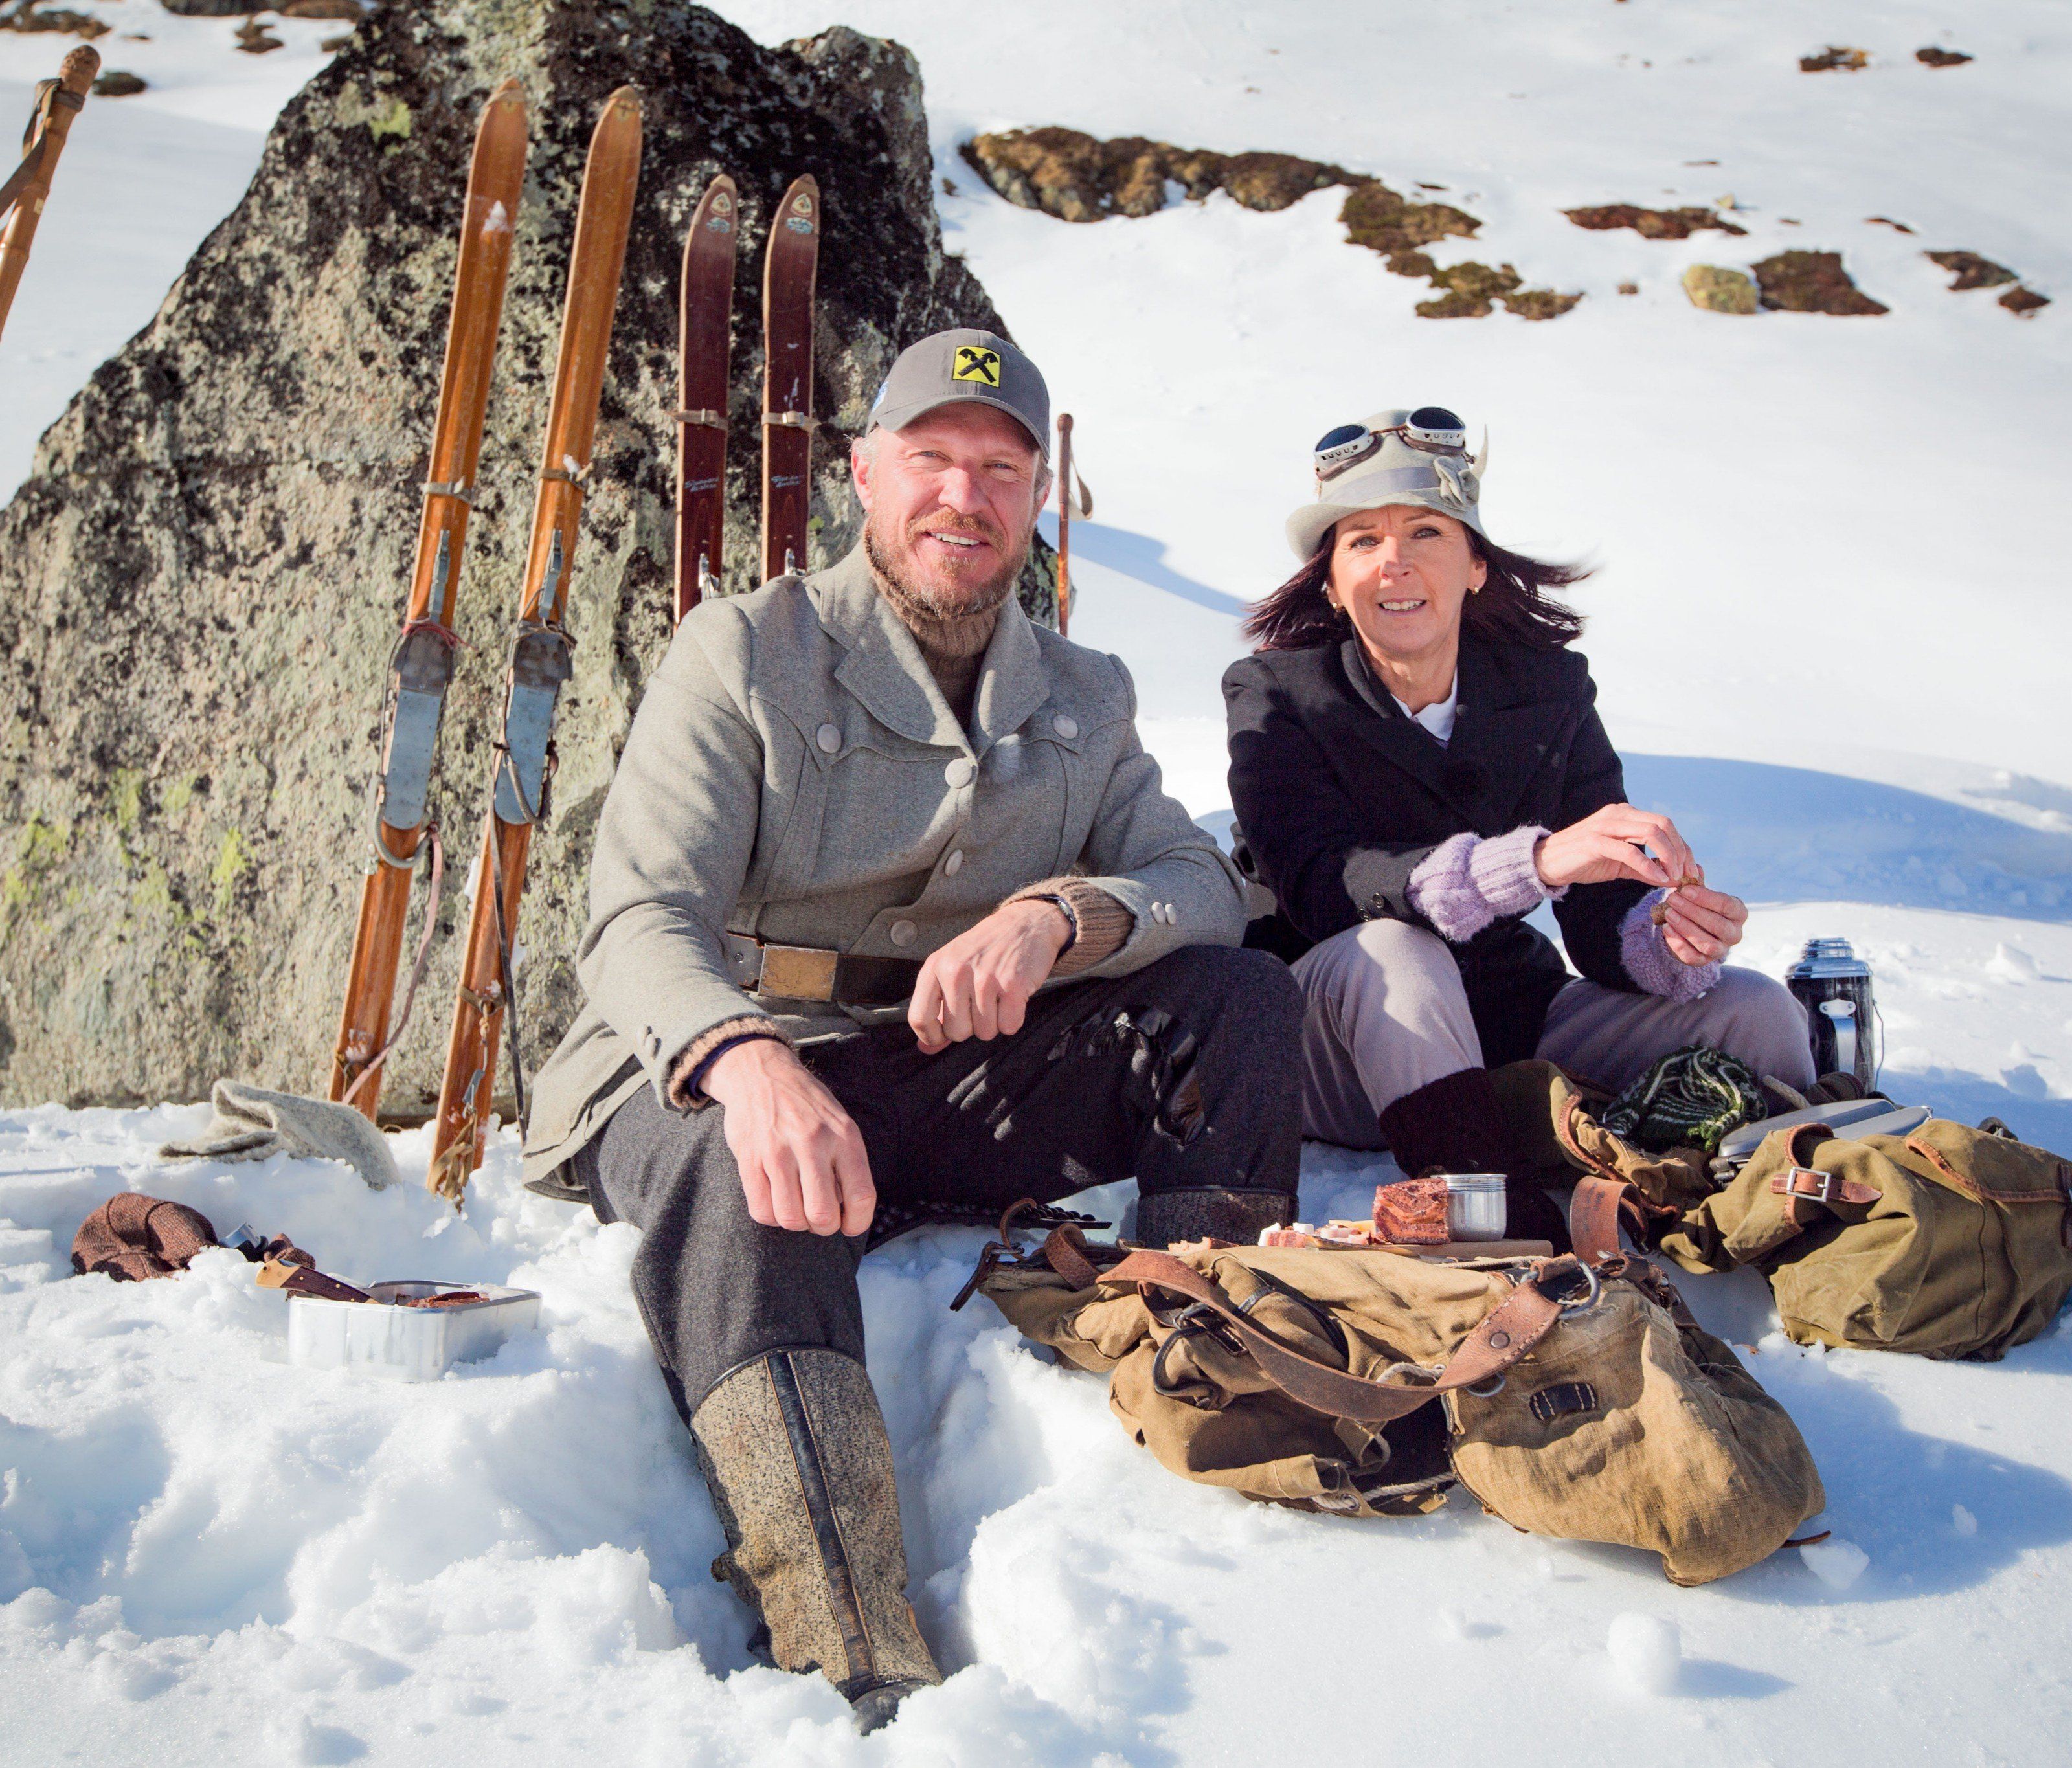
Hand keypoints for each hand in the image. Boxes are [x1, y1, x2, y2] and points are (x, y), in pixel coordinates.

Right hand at [703, 1038, 874, 1235]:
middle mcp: (813, 1143)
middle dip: (822, 1227)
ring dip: (795, 1223)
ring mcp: (778, 1151)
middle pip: (823, 1214)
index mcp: (844, 1136)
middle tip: (818, 1217)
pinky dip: (771, 1216)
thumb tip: (849, 1210)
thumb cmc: (806, 1106)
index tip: (849, 1225)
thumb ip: (847, 1163)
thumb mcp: (840, 1124)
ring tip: (796, 1207)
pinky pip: (761, 1210)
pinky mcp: (749, 1159)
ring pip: (790, 1218)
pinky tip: (776, 1200)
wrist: (761, 1073)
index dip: (858, 1222)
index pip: (861, 1196)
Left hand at [908, 897, 1072, 1054]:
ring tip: (998, 997)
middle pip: (956, 1032)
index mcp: (935, 967)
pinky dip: (1013, 1019)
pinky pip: (1008, 1026)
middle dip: (971, 1026)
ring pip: (985, 1032)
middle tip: (981, 1003)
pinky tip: (1013, 998)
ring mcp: (985, 978)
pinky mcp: (1013, 985)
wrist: (1025, 923)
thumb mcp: (952, 969)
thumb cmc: (984, 950)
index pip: (919, 1018)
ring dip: (994, 1022)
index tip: (944, 1035)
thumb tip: (925, 1048)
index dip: (932, 1035)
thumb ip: (937, 1010)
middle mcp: (956, 972)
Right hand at [1535, 803, 1697, 891]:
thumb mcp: (1620, 865)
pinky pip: (1630, 851)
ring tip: (1673, 877)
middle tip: (1686, 875)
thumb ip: (1646, 869)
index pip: (1665, 824)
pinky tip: (1657, 879)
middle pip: (1663, 825)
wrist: (1546, 863)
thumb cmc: (1583, 861)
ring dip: (1669, 856)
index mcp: (1625, 814)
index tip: (1691, 870)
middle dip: (1681, 851)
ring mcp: (1605, 826)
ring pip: (1651, 832)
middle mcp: (1618, 814)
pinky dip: (1649, 865)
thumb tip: (1673, 879)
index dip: (1683, 847)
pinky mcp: (1594, 842)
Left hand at [1657, 882, 1746, 967]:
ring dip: (1685, 927)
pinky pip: (1692, 956)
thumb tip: (1695, 868)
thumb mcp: (1700, 893)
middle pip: (1717, 925)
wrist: (1691, 928)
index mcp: (1738, 913)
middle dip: (1693, 911)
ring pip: (1706, 943)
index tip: (1685, 889)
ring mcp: (1720, 950)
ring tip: (1669, 913)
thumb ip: (1698, 882)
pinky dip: (1678, 943)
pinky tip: (1667, 928)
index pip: (1727, 905)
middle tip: (1672, 899)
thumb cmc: (1700, 906)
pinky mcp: (1704, 961)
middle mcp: (1734, 933)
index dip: (1706, 897)